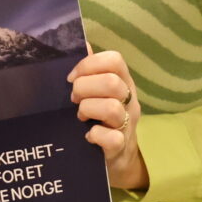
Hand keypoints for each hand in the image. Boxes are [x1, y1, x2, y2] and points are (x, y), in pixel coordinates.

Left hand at [68, 48, 145, 189]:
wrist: (118, 159)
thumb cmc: (102, 120)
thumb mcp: (99, 93)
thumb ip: (91, 71)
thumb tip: (82, 43)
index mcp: (123, 82)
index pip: (115, 60)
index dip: (89, 64)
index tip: (72, 77)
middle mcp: (129, 101)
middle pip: (111, 82)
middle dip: (84, 87)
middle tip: (74, 98)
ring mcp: (127, 124)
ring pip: (112, 107)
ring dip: (88, 109)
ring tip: (80, 116)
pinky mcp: (120, 147)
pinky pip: (112, 138)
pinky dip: (95, 135)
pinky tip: (87, 136)